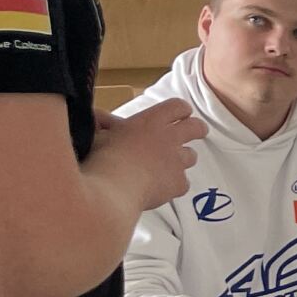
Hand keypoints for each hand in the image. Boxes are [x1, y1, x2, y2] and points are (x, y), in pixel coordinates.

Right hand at [88, 97, 204, 210]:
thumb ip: (104, 123)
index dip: (180, 110)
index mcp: (152, 120)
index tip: (180, 115)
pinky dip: (173, 186)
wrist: (112, 188)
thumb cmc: (101, 157)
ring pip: (192, 156)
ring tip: (167, 166)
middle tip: (196, 132)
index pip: (177, 107)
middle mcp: (170, 137)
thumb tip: (98, 116)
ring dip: (182, 159)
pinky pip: (183, 183)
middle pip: (196, 127)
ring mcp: (177, 161)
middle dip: (198, 129)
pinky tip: (159, 189)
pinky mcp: (179, 183)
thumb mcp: (98, 133)